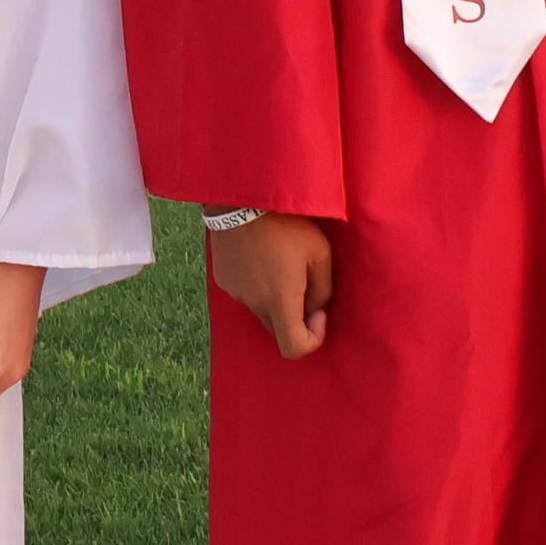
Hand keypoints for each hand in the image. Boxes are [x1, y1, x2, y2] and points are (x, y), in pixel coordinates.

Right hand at [210, 212, 331, 358]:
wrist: (243, 195)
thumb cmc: (287, 221)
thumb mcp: (320, 252)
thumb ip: (323, 289)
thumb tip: (315, 309)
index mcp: (279, 300)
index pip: (293, 349)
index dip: (313, 339)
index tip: (319, 312)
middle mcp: (254, 302)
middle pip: (278, 328)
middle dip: (294, 314)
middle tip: (302, 278)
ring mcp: (234, 291)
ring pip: (260, 308)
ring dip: (273, 297)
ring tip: (278, 258)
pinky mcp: (222, 278)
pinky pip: (244, 292)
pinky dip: (255, 283)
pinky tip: (259, 253)